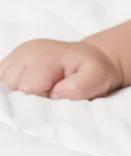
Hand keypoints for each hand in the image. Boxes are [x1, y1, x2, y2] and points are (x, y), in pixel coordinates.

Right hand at [0, 39, 121, 99]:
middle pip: (11, 88)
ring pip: (3, 86)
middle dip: (27, 100)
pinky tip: (27, 93)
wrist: (90, 58)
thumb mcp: (96, 78)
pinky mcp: (11, 62)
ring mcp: (16, 56)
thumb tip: (54, 94)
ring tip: (40, 95)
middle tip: (49, 99)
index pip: (28, 89)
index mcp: (45, 56)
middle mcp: (26, 52)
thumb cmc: (94, 71)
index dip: (40, 102)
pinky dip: (11, 91)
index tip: (55, 102)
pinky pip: (2, 82)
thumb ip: (78, 87)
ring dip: (18, 96)